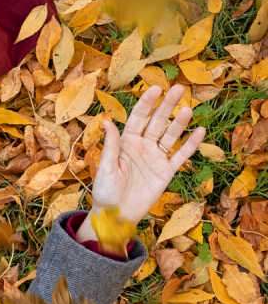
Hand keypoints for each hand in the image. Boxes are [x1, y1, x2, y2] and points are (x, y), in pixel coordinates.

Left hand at [77, 85, 205, 241]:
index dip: (147, 103)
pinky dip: (190, 145)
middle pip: (157, 122)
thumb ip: (111, 145)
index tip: (156, 88)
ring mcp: (156, 158)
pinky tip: (199, 132)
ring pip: (170, 136)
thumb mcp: (106, 167)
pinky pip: (180, 156)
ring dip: (179, 123)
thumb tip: (107, 121)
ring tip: (188, 109)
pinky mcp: (166, 172)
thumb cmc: (105, 191)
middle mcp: (142, 146)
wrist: (116, 215)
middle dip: (167, 105)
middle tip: (179, 89)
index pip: (138, 118)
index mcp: (126, 143)